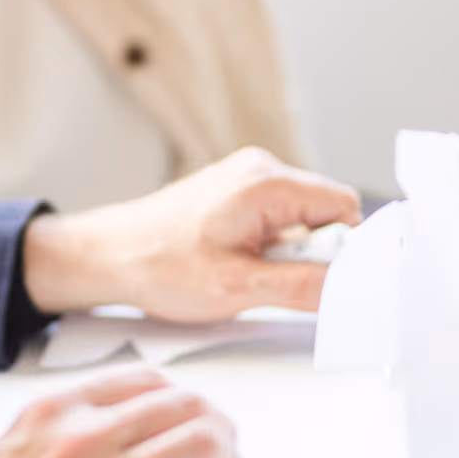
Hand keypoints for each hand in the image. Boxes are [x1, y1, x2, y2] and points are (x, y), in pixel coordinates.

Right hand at [0, 365, 239, 457]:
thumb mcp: (14, 456)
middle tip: (222, 457)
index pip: (145, 380)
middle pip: (187, 407)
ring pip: (205, 448)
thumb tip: (130, 444)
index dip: (183, 401)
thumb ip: (69, 440)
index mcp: (53, 412)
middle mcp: (83, 440)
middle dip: (217, 430)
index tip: (194, 420)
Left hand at [21, 148, 360, 320]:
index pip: (344, 206)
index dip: (344, 248)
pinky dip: (269, 244)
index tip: (324, 278)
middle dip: (313, 252)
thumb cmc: (158, 265)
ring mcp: (245, 178)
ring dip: (288, 251)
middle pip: (325, 210)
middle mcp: (259, 169)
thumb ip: (302, 286)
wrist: (107, 255)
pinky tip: (240, 263)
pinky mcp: (234, 192)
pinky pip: (277, 217)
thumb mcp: (238, 288)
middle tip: (273, 279)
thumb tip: (350, 287)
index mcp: (266, 182)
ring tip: (248, 272)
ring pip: (301, 217)